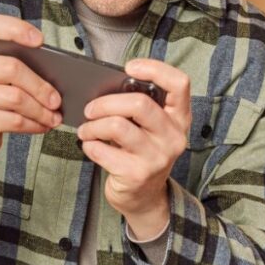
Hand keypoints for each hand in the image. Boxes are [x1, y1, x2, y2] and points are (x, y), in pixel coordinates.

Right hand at [0, 13, 61, 172]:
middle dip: (40, 86)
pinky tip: (42, 126)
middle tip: (57, 100)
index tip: (40, 40)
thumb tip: (54, 73)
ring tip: (53, 116)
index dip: (15, 28)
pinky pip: (13, 120)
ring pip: (15, 97)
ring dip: (40, 110)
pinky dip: (33, 124)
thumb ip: (12, 66)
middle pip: (11, 68)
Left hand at [77, 59, 190, 233]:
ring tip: (85, 129)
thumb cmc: (142, 153)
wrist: (144, 197)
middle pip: (140, 104)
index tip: (130, 67)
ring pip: (117, 126)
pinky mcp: (137, 174)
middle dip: (106, 102)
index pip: (179, 84)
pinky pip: (103, 150)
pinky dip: (90, 145)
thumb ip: (140, 107)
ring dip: (92, 125)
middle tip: (90, 109)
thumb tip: (107, 86)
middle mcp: (173, 137)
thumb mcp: (151, 129)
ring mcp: (157, 157)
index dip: (155, 69)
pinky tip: (90, 146)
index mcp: (179, 118)